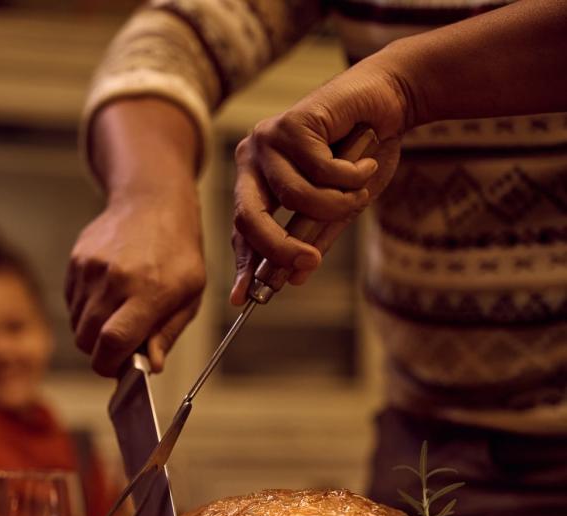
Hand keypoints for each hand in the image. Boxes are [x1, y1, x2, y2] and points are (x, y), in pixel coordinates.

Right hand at [68, 97, 205, 377]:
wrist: (152, 201)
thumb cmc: (177, 251)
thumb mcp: (190, 293)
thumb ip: (167, 332)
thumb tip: (150, 366)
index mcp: (149, 290)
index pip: (113, 341)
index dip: (109, 365)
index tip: (117, 370)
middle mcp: (115, 279)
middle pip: (88, 338)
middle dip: (100, 352)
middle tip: (119, 346)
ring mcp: (91, 268)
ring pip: (76, 324)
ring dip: (92, 331)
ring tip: (117, 314)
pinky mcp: (76, 261)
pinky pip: (71, 303)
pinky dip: (85, 310)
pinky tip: (106, 295)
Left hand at [229, 61, 410, 304]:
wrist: (390, 100)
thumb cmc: (362, 152)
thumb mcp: (339, 204)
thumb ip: (315, 236)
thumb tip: (292, 279)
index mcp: (257, 182)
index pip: (243, 230)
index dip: (244, 264)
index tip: (243, 299)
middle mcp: (253, 160)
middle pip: (250, 216)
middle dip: (279, 246)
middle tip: (309, 262)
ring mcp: (269, 140)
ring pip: (295, 196)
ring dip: (337, 201)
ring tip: (359, 185)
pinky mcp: (292, 122)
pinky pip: (321, 170)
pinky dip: (351, 173)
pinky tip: (364, 159)